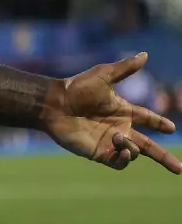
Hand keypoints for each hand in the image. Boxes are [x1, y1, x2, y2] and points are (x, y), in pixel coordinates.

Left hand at [43, 53, 181, 173]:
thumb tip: (145, 54)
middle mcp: (118, 128)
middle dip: (164, 157)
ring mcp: (109, 142)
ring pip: (133, 153)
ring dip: (133, 149)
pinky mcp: (98, 152)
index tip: (172, 128)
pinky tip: (121, 150)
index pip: (147, 118)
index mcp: (122, 110)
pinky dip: (124, 159)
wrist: (54, 104)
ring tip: (118, 137)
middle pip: (147, 146)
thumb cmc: (76, 88)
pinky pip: (118, 162)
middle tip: (179, 169)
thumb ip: (125, 68)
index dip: (160, 123)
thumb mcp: (104, 75)